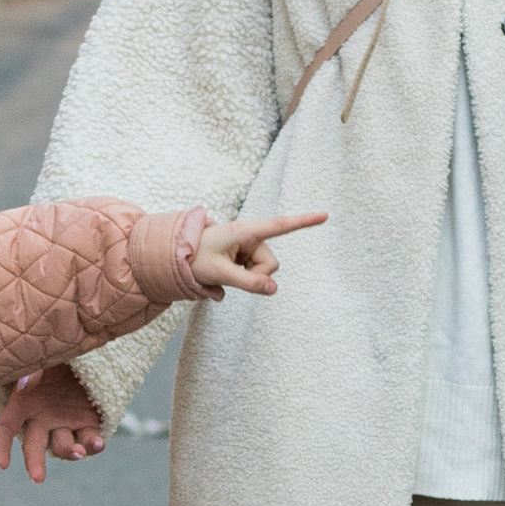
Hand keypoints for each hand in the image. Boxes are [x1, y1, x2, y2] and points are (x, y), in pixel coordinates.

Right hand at [0, 364, 108, 483]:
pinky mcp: (87, 425)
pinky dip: (93, 445)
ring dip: (70, 452)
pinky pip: (89, 442)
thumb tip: (22, 386)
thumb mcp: (44, 357)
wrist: (87, 349)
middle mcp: (41, 419)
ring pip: (63, 447)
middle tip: (38, 478)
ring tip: (79, 451)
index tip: (2, 466)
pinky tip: (97, 443)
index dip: (0, 447)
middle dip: (34, 463)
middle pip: (33, 447)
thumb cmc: (58, 353)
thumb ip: (33, 371)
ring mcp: (64, 424)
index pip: (4, 429)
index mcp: (23, 404)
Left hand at [191, 207, 326, 295]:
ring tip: (226, 271)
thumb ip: (248, 282)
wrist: (178, 255)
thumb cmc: (196, 258)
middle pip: (271, 264)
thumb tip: (274, 290)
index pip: (280, 226)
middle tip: (231, 275)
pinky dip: (245, 277)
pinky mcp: (246, 255)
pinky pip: (256, 272)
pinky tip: (228, 272)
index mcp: (244, 232)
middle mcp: (250, 236)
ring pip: (265, 270)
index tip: (325, 215)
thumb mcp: (220, 273)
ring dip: (249, 277)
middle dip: (257, 276)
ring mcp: (249, 247)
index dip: (303, 222)